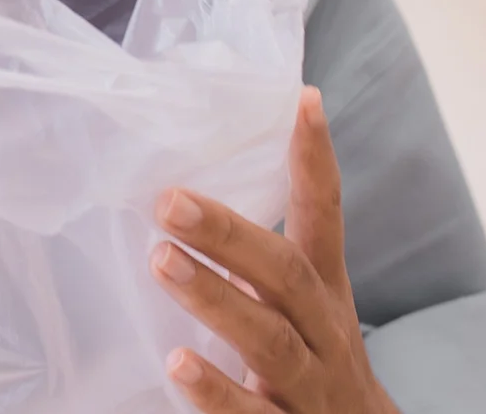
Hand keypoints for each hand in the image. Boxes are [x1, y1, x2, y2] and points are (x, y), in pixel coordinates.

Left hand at [151, 88, 399, 413]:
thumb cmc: (311, 364)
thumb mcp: (299, 305)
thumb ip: (258, 258)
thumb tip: (186, 191)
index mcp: (321, 290)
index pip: (323, 217)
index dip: (315, 161)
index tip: (301, 101)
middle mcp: (322, 332)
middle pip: (285, 276)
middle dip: (229, 235)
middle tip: (170, 201)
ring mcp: (308, 385)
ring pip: (269, 341)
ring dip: (215, 300)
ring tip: (163, 261)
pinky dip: (217, 391)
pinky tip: (179, 365)